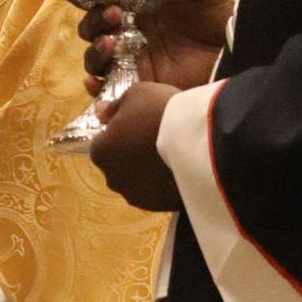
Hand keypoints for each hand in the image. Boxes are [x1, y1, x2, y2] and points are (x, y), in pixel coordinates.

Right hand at [63, 0, 232, 95]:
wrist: (233, 60)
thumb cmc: (218, 26)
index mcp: (136, 6)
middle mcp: (126, 32)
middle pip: (89, 27)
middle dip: (93, 18)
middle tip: (115, 12)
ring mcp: (128, 60)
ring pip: (92, 57)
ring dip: (94, 49)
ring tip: (113, 43)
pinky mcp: (135, 85)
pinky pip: (104, 88)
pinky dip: (94, 86)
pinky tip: (95, 80)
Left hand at [88, 80, 182, 211]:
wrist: (201, 140)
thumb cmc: (161, 112)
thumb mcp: (136, 94)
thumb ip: (114, 106)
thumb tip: (100, 113)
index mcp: (100, 151)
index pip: (104, 141)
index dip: (121, 131)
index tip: (141, 123)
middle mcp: (112, 178)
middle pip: (119, 164)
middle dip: (132, 154)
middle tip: (157, 137)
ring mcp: (136, 196)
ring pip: (138, 181)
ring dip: (148, 171)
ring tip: (172, 154)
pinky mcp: (158, 207)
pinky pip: (158, 193)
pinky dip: (164, 184)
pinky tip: (179, 170)